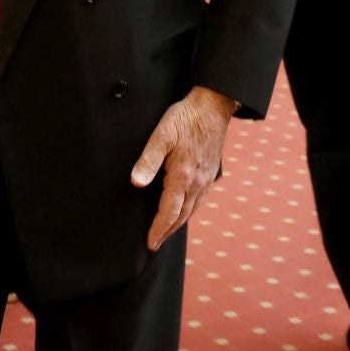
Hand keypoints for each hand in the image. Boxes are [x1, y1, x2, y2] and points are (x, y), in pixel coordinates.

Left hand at [131, 86, 237, 251]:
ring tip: (167, 232)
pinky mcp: (211, 173)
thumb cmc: (185, 119)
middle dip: (167, 232)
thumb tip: (136, 183)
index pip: (169, 212)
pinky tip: (184, 209)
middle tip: (155, 244)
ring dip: (178, 223)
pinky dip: (189, 210)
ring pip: (192, 209)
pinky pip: (200, 199)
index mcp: (183, 177)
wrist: (213, 107)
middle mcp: (197, 183)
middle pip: (181, 216)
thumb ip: (148, 160)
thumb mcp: (161, 135)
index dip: (158, 229)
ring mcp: (206, 179)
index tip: (150, 242)